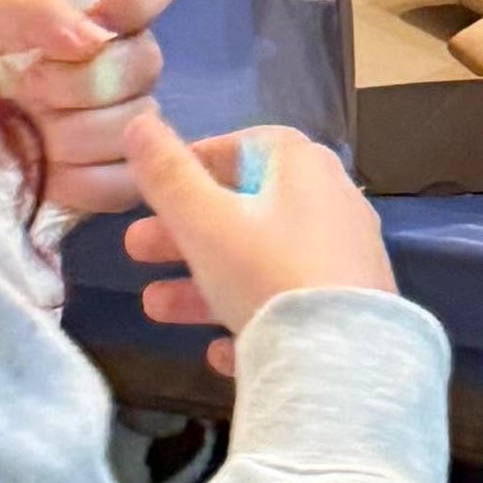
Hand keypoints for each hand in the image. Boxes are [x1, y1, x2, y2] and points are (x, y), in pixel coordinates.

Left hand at [0, 0, 181, 218]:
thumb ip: (31, 6)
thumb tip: (93, 38)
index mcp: (101, 3)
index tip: (92, 21)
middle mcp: (126, 56)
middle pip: (146, 62)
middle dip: (78, 82)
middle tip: (25, 87)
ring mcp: (129, 119)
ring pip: (134, 125)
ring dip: (69, 132)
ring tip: (27, 130)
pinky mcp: (119, 176)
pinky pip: (123, 180)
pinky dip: (77, 178)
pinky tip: (44, 170)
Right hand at [121, 107, 398, 368]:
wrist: (343, 361)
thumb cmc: (268, 272)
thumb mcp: (205, 221)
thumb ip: (167, 174)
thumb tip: (138, 121)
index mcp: (301, 166)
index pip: (242, 147)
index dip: (192, 164)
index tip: (152, 191)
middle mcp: (329, 203)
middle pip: (245, 211)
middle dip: (184, 232)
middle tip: (134, 250)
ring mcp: (342, 260)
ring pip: (262, 264)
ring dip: (204, 283)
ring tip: (153, 306)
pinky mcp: (347, 312)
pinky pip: (288, 308)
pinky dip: (249, 321)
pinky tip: (216, 351)